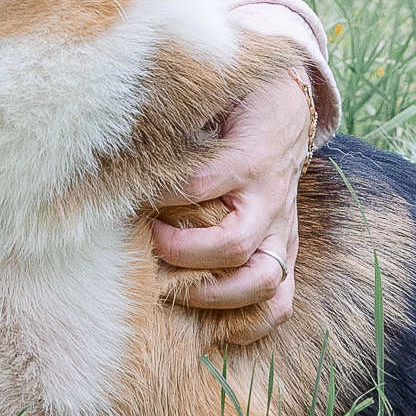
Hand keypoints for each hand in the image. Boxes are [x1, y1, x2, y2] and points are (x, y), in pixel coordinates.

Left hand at [148, 66, 313, 332]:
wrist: (290, 105)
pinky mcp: (286, 249)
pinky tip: (217, 326)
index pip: (198, 184)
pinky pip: (281, 300)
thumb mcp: (216, 89)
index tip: (128, 193)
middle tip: (147, 242)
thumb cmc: (240, 97)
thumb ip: (181, 113)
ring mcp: (283, 229)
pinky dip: (253, 322)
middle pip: (232, 244)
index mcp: (252, 155)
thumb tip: (125, 133)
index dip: (158, 195)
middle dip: (182, 252)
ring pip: (262, 281)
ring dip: (214, 295)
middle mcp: (272, 198)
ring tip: (174, 288)